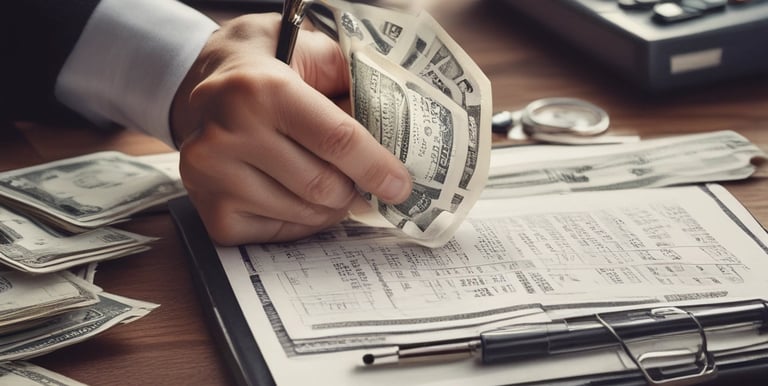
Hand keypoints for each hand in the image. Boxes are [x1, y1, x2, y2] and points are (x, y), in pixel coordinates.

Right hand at [170, 13, 411, 245]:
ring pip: (305, 214)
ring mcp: (213, 178)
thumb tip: (396, 138)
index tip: (400, 185)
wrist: (202, 82)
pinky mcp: (210, 211)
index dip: (377, 166)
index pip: (336, 140)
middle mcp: (228, 135)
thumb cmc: (266, 68)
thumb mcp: (312, 52)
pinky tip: (294, 192)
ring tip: (326, 180)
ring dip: (330, 205)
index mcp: (261, 90)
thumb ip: (354, 86)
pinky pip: (280, 233)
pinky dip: (301, 219)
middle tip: (360, 178)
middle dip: (354, 188)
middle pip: (323, 186)